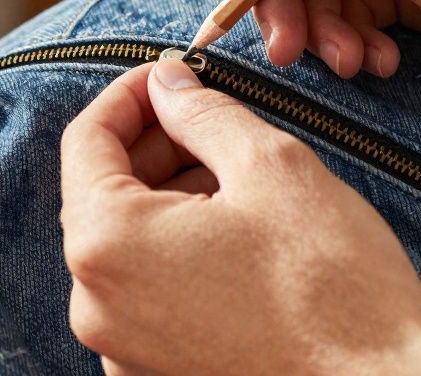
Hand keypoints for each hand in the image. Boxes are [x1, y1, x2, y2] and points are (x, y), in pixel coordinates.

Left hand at [59, 60, 420, 375]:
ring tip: (236, 178)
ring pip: (126, 244)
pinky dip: (177, 251)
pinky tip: (235, 236)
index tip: (169, 75)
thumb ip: (203, 112)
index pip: (85, 141)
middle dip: (152, 145)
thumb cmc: (334, 288)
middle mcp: (96, 306)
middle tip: (210, 115)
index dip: (129, 95)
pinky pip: (146, 293)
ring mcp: (122, 349)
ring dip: (168, 196)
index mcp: (108, 244)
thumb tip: (168, 83)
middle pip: (101, 194)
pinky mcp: (154, 373)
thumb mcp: (272, 166)